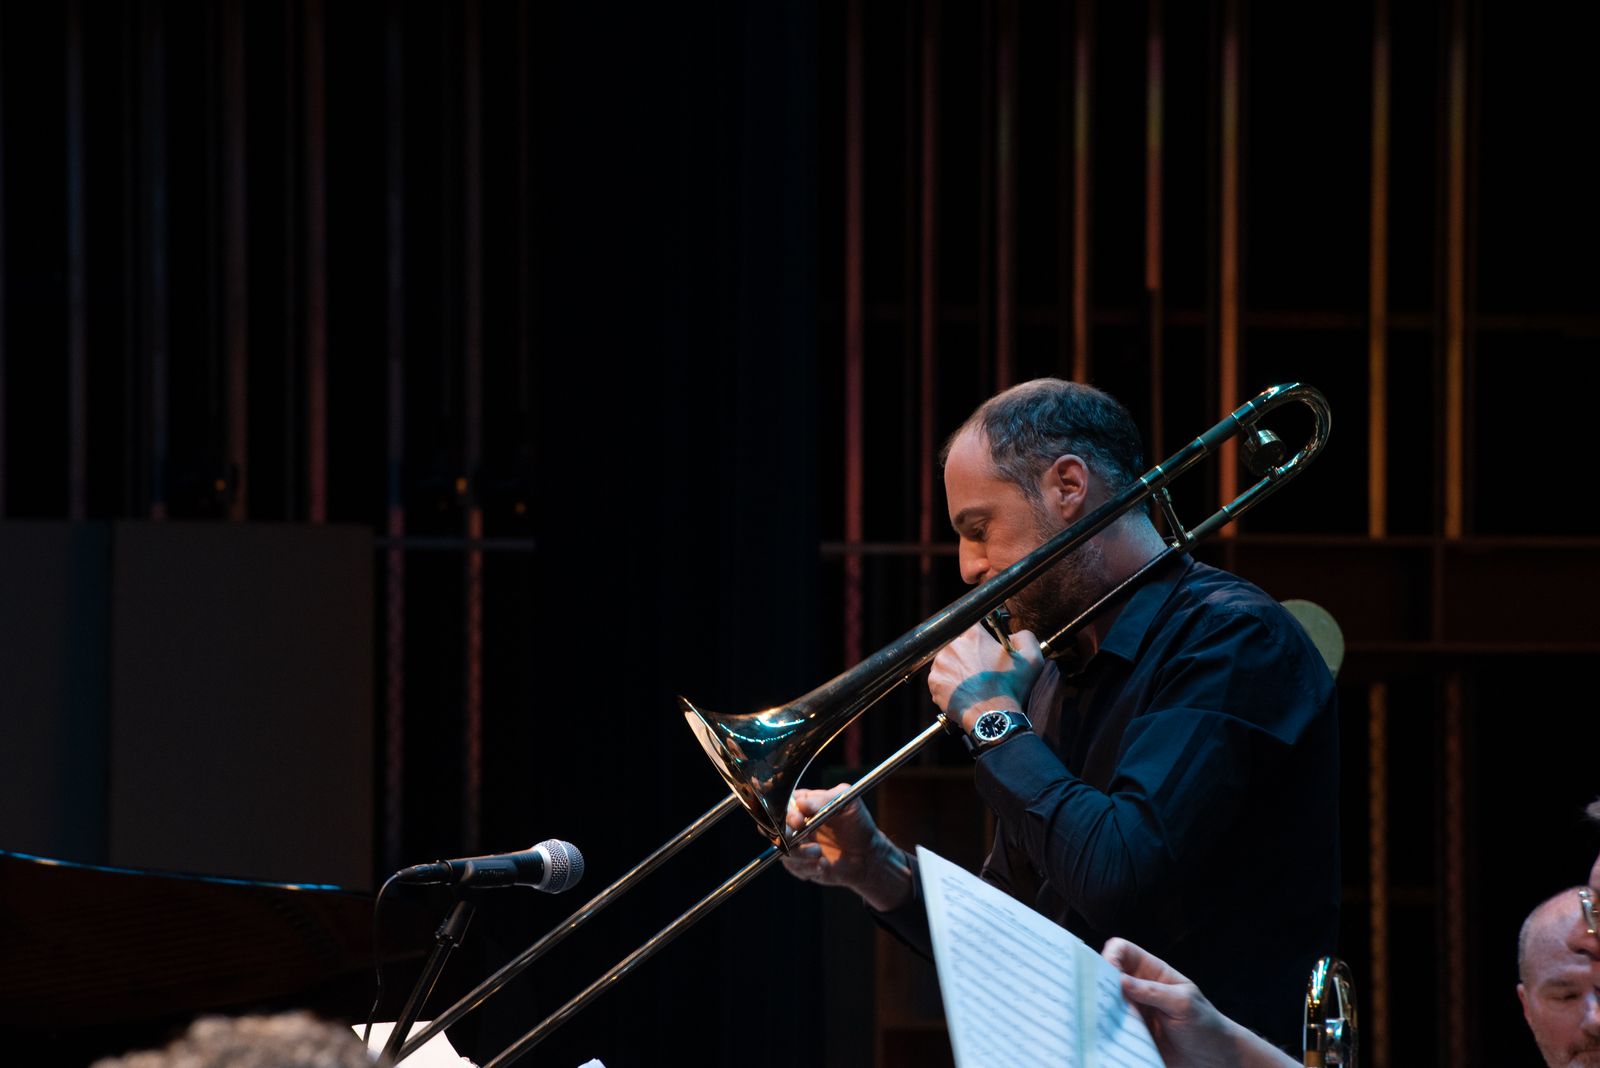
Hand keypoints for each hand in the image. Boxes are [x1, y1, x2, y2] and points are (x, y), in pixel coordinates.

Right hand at [780, 783, 910, 911]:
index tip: (798, 820)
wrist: (868, 854)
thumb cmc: (858, 823)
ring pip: (784, 851)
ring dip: (801, 855)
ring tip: (819, 854)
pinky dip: (808, 868)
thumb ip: (824, 799)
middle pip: (774, 829)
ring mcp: (797, 845)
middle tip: (800, 840)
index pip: (782, 806)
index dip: (786, 814)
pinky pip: (794, 868)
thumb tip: (801, 803)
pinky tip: (823, 865)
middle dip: (786, 836)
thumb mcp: (847, 802)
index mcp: (803, 805)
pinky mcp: (801, 865)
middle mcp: (796, 825)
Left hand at [928, 623, 1045, 731]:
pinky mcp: (934, 682)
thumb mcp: (1031, 659)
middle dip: (967, 653)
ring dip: (957, 668)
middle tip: (980, 669)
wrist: (992, 717)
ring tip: (972, 683)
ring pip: (947, 661)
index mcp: (973, 636)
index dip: (980, 637)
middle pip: (957, 643)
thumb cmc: (1010, 688)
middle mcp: (952, 646)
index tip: (984, 646)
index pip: (972, 624)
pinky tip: (964, 692)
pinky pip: (940, 679)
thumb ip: (1025, 636)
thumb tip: (1012, 635)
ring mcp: (940, 664)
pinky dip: (949, 685)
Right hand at [1102, 938, 1296, 1067]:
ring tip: (1100, 1019)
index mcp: (1152, 972)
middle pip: (1106, 974)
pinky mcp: (1130, 1034)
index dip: (1111, 956)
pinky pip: (1109, 1027)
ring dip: (1100, 1009)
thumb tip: (1119, 980)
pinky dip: (1104, 1029)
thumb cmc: (1206, 1025)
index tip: (1108, 974)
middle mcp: (1138, 989)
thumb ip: (1153, 991)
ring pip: (1104, 1002)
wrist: (1215, 1061)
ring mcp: (1132, 1011)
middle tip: (1097, 999)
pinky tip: (1105, 1034)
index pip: (1122, 950)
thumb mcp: (1183, 1003)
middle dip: (1098, 983)